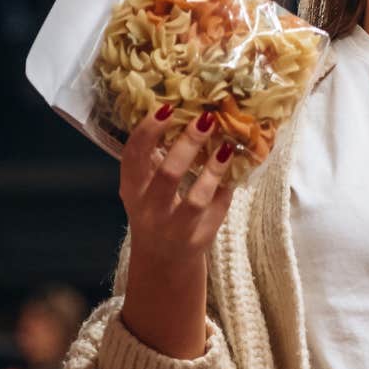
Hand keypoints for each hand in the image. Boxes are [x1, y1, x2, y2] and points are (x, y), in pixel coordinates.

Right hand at [116, 105, 236, 358]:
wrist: (163, 260)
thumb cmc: (156, 210)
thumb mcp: (144, 186)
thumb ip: (154, 157)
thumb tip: (179, 111)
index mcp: (131, 190)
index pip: (133, 156)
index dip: (148, 131)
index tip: (167, 108)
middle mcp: (150, 210)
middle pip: (168, 175)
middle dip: (187, 144)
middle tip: (206, 119)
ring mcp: (175, 227)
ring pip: (196, 198)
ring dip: (213, 169)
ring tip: (226, 145)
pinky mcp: (199, 238)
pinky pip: (217, 209)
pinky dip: (226, 187)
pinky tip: (236, 167)